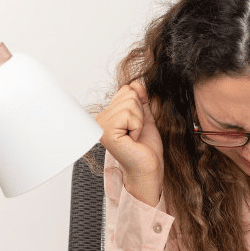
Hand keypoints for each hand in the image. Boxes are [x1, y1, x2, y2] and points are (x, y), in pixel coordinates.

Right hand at [95, 81, 164, 204]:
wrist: (148, 167)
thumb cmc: (146, 148)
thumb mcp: (145, 117)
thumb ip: (140, 100)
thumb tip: (136, 83)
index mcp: (108, 115)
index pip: (126, 90)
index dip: (139, 106)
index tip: (136, 126)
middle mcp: (100, 119)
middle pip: (128, 94)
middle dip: (140, 113)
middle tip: (136, 132)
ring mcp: (101, 125)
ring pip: (130, 103)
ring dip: (139, 121)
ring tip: (134, 136)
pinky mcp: (107, 132)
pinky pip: (129, 115)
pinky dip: (137, 127)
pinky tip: (132, 140)